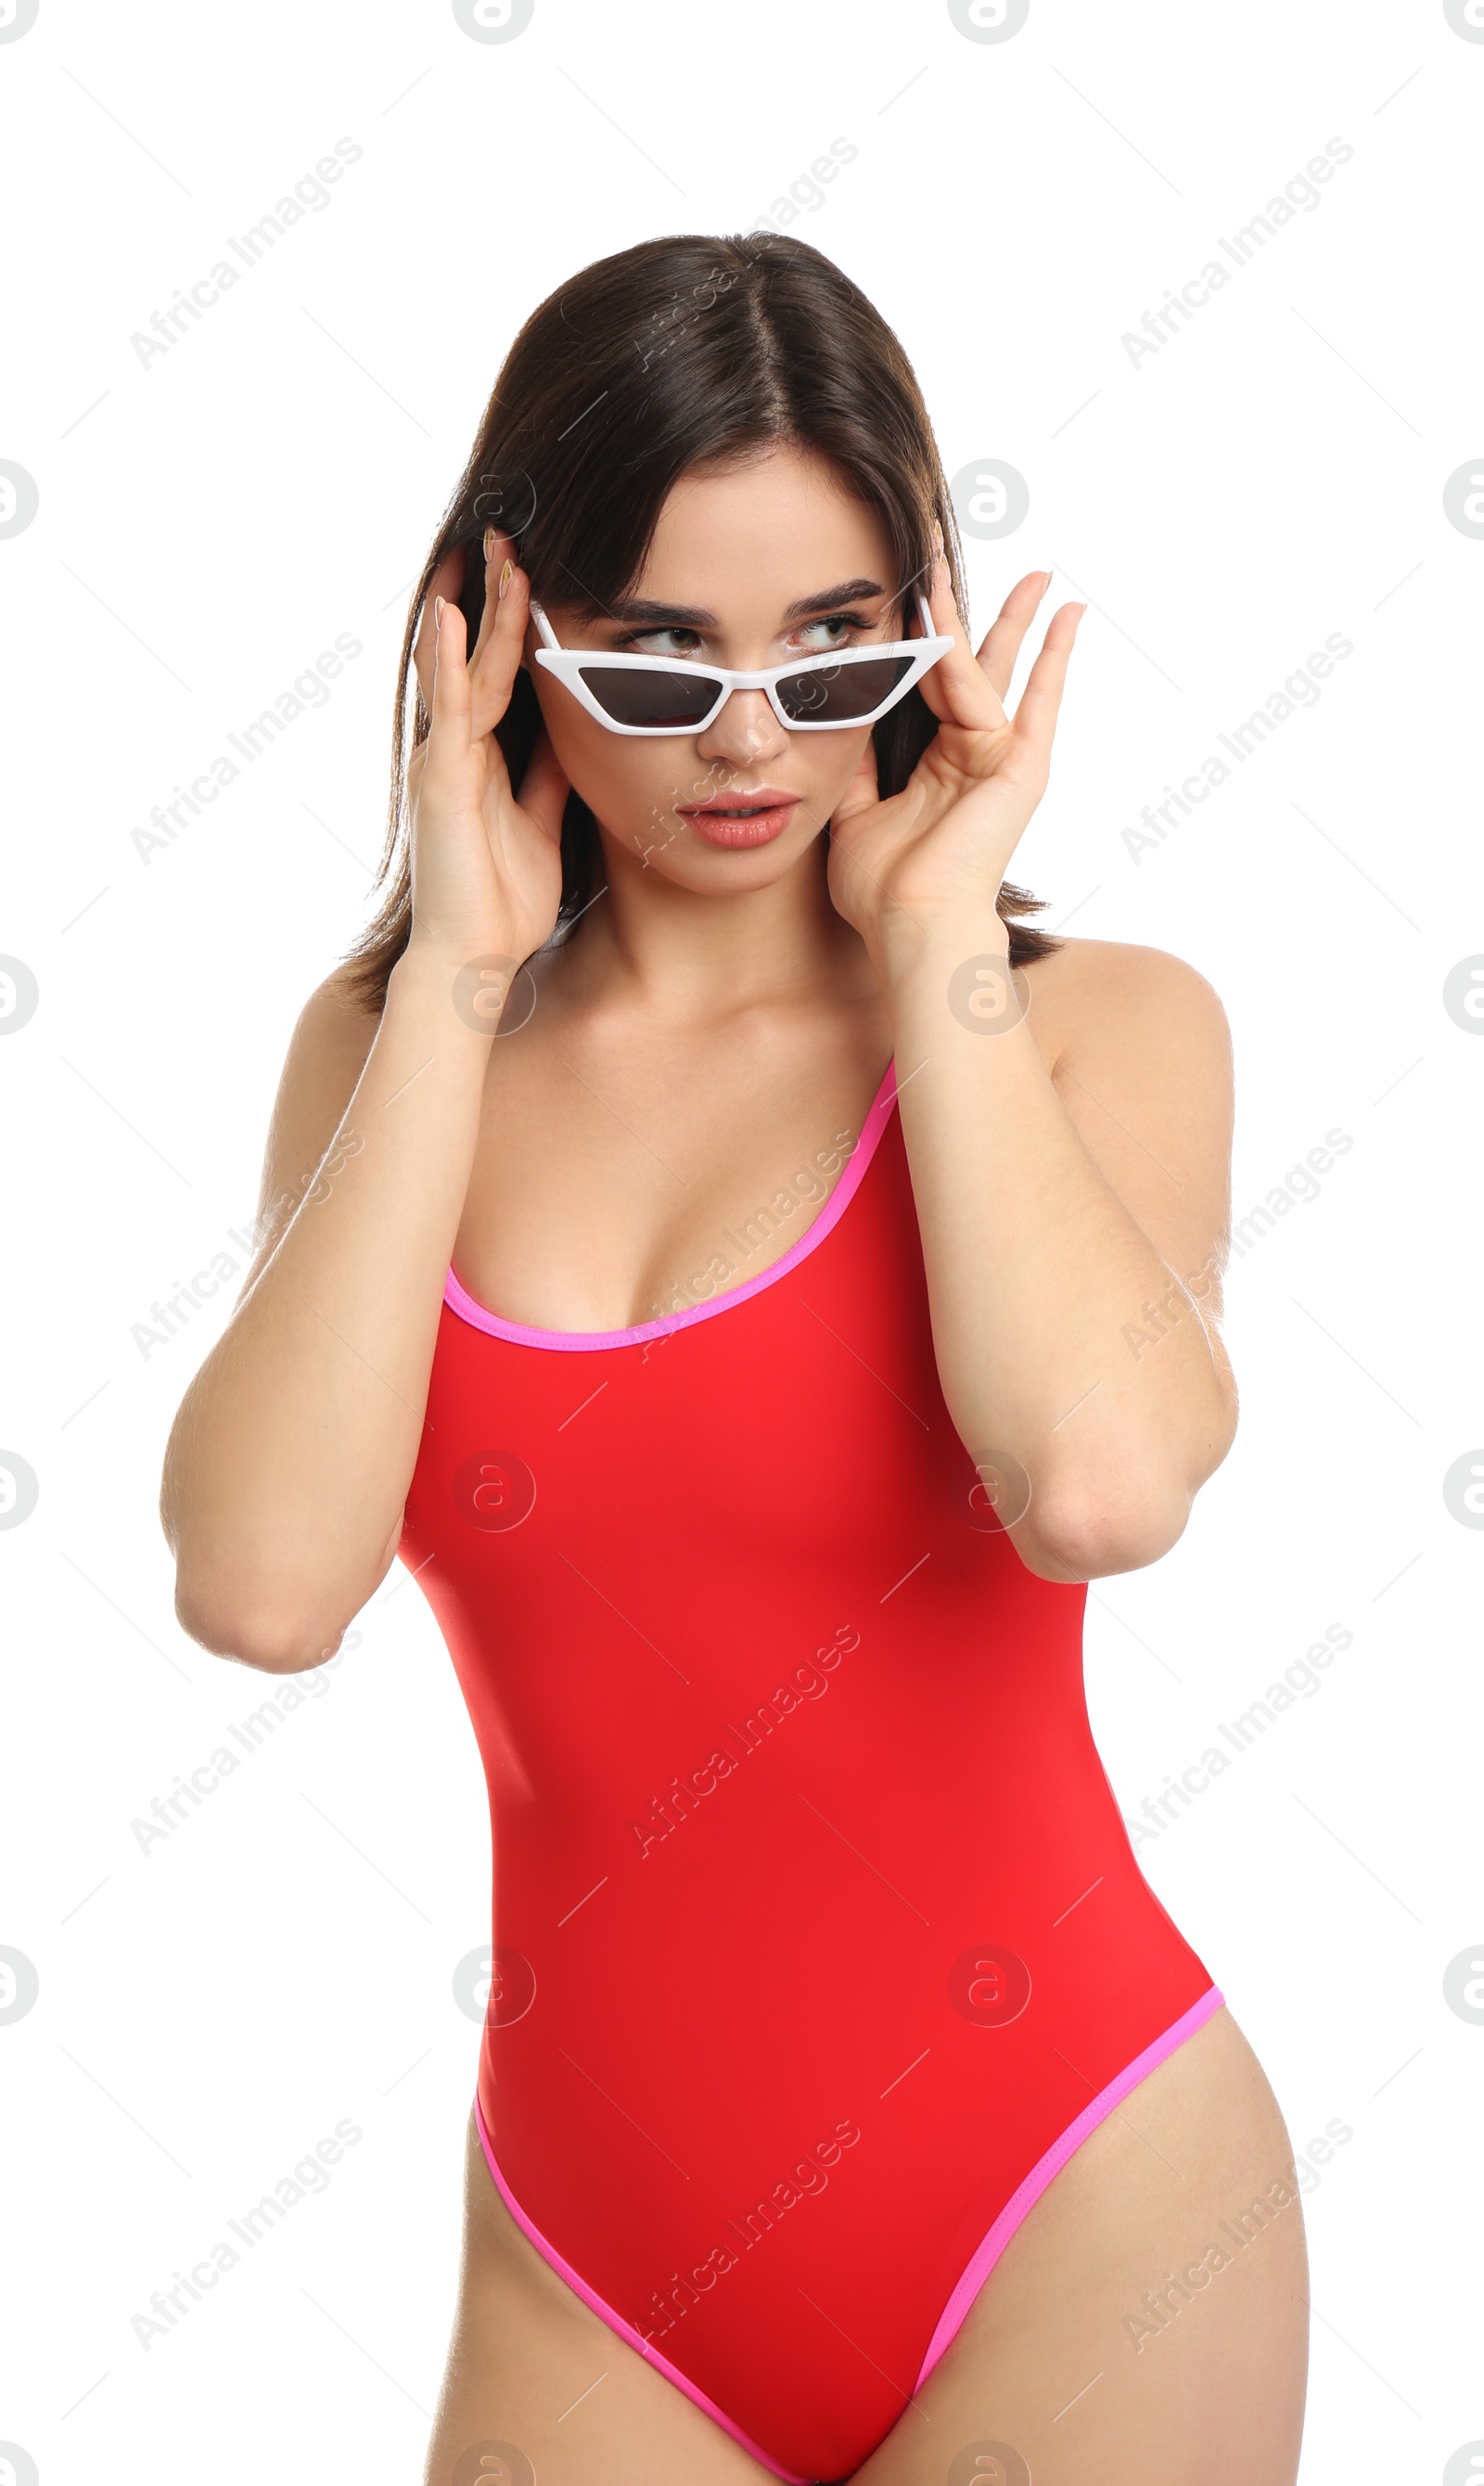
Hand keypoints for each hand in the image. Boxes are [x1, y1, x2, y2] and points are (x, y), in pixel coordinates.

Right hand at [405, 530, 569, 969]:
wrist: (473, 958)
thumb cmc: (503, 902)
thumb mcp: (540, 821)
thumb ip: (549, 775)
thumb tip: (574, 730)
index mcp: (478, 757)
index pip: (496, 673)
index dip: (509, 622)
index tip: (526, 569)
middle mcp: (454, 748)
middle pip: (476, 655)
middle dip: (493, 595)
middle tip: (510, 534)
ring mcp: (443, 759)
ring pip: (462, 666)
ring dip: (479, 607)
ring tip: (494, 548)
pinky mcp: (440, 778)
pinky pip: (446, 707)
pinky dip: (445, 658)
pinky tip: (449, 612)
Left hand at [826, 551, 1083, 970]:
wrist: (910, 923)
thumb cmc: (882, 888)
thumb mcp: (853, 811)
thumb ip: (857, 762)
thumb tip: (843, 715)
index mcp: (939, 765)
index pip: (932, 685)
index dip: (922, 640)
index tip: (912, 592)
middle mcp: (974, 756)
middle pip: (975, 666)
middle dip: (973, 613)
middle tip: (969, 563)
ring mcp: (1001, 759)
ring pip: (996, 672)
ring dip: (1011, 619)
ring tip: (1032, 573)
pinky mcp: (1022, 766)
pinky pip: (1040, 700)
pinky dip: (1056, 658)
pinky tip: (1071, 616)